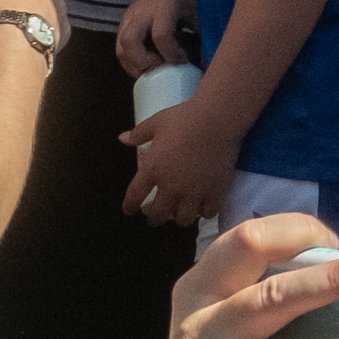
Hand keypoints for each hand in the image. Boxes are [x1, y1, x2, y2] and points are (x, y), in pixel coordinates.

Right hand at [117, 0, 199, 78]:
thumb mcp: (201, 12)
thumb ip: (202, 37)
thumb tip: (207, 65)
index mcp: (165, 5)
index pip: (161, 35)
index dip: (172, 54)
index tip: (184, 59)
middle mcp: (143, 10)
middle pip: (129, 42)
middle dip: (144, 63)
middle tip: (163, 68)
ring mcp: (131, 15)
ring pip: (120, 47)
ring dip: (135, 65)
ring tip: (155, 70)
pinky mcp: (126, 21)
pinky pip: (120, 45)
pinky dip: (131, 60)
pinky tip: (149, 63)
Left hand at [120, 92, 241, 226]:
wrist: (217, 120)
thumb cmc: (184, 118)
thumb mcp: (156, 123)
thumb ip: (138, 134)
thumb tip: (122, 138)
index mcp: (151, 170)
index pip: (134, 196)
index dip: (130, 206)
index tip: (130, 210)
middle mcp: (170, 187)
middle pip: (158, 215)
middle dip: (154, 218)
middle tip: (156, 217)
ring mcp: (194, 192)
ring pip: (183, 219)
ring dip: (179, 218)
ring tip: (180, 214)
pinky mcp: (215, 191)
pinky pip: (208, 212)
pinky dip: (204, 212)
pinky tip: (203, 206)